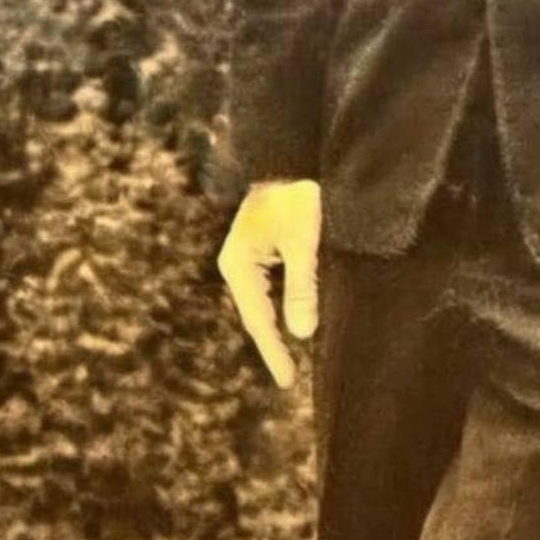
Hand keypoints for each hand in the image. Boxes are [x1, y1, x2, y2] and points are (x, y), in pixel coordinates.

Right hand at [216, 178, 321, 386]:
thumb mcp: (303, 244)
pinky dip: (276, 309)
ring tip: (288, 359)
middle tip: (288, 378)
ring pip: (258, 304)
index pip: (258, 320)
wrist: (288, 158)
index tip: (287, 381)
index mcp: (239, 266)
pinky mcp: (256, 251)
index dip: (274, 352)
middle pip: (254, 315)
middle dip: (271, 345)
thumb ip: (302, 288)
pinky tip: (287, 322)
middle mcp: (236, 265)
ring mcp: (244, 259)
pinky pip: (264, 290)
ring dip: (273, 329)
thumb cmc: (297, 198)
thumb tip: (301, 334)